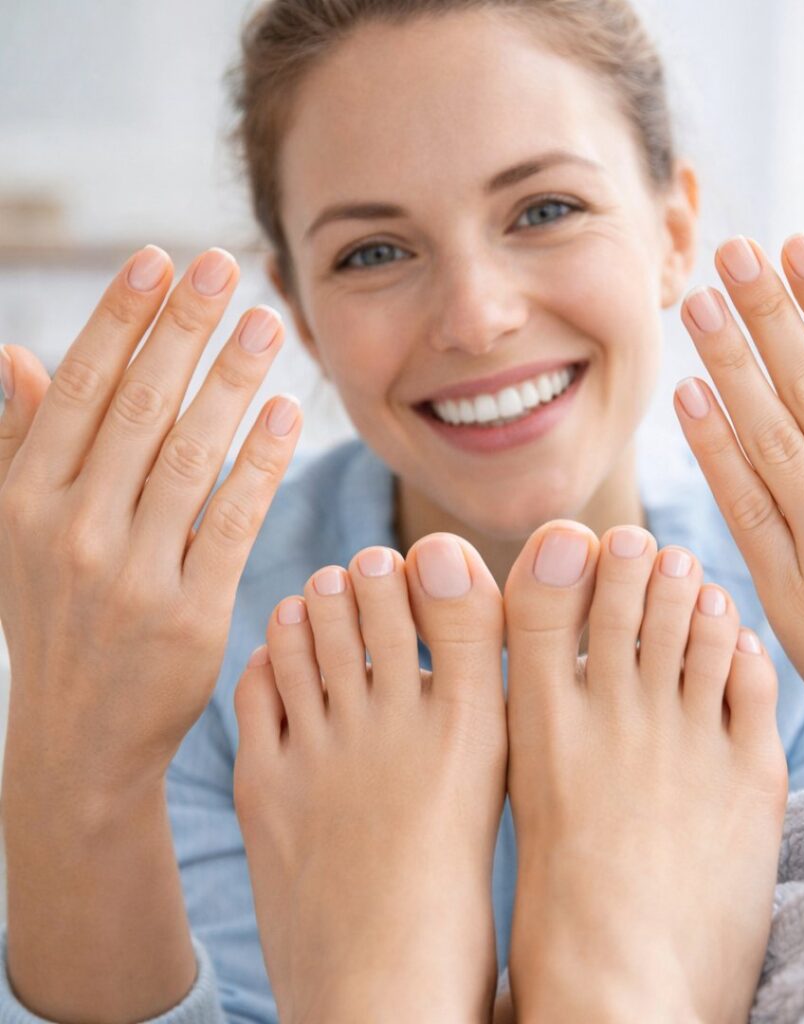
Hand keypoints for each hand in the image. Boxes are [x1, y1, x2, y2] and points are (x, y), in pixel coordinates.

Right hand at [0, 246, 301, 815]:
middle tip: (226, 264)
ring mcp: (130, 575)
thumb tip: (13, 354)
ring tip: (267, 324)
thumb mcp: (13, 535)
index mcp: (22, 500)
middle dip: (184, 329)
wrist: (76, 739)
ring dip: (232, 381)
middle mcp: (69, 529)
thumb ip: (14, 445)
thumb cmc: (55, 621)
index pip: (79, 389)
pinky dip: (260, 465)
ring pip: (189, 455)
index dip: (121, 319)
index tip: (160, 260)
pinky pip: (231, 522)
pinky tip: (287, 414)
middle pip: (137, 407)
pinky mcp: (188, 615)